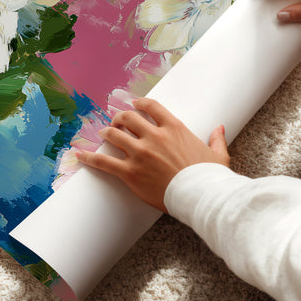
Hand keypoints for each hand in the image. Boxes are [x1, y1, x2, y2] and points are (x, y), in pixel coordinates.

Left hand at [76, 98, 228, 212]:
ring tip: (103, 133)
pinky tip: (79, 154)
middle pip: (128, 118)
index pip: (151, 107)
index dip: (140, 103)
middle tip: (116, 121)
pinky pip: (104, 162)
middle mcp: (154, 136)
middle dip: (120, 117)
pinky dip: (90, 157)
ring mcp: (140, 153)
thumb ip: (216, 139)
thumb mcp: (218, 155)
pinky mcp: (130, 172)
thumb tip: (220, 128)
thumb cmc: (210, 177)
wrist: (200, 196)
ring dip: (107, 133)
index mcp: (174, 128)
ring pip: (114, 135)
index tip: (134, 104)